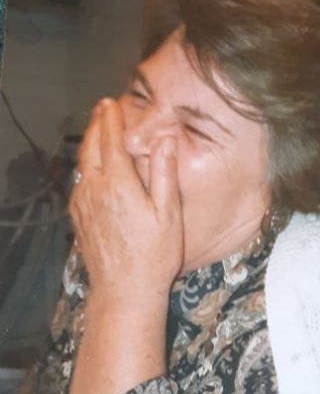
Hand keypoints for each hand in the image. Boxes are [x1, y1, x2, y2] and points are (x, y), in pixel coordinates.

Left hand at [69, 99, 183, 305]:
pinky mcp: (78, 217)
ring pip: (82, 163)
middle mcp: (94, 189)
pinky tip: (93, 166)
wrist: (124, 291)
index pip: (111, 140)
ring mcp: (82, 203)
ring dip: (90, 142)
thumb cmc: (153, 256)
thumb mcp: (168, 215)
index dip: (112, 119)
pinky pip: (79, 181)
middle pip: (91, 146)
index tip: (113, 102)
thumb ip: (164, 174)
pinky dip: (86, 164)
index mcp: (118, 184)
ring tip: (98, 130)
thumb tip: (164, 140)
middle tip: (104, 108)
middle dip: (97, 124)